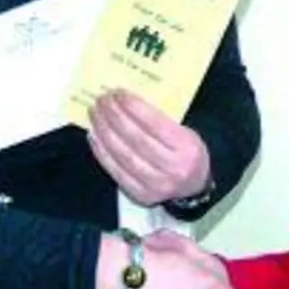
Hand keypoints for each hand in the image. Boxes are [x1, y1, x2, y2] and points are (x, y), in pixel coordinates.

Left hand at [88, 89, 210, 206]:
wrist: (194, 186)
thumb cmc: (186, 152)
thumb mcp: (185, 132)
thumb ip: (160, 120)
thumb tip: (125, 101)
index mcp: (187, 147)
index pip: (155, 124)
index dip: (133, 108)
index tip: (118, 93)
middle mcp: (172, 168)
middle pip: (136, 139)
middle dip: (115, 116)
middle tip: (102, 100)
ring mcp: (156, 185)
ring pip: (123, 155)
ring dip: (104, 131)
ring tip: (95, 114)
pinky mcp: (141, 195)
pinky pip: (116, 171)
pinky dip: (102, 152)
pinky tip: (94, 136)